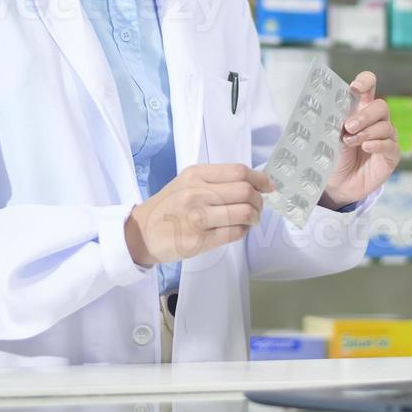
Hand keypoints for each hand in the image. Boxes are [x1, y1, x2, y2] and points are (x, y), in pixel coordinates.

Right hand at [125, 163, 271, 266]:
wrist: (142, 232)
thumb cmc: (169, 205)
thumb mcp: (186, 182)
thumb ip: (216, 180)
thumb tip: (254, 183)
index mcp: (196, 174)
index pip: (238, 172)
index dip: (260, 179)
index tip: (269, 186)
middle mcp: (197, 193)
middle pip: (245, 191)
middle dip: (259, 200)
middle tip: (258, 207)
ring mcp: (198, 217)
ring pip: (244, 213)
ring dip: (254, 217)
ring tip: (251, 219)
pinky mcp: (199, 240)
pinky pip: (234, 233)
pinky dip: (243, 231)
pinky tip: (239, 229)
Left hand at [322, 71, 400, 208]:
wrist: (336, 183)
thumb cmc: (333, 156)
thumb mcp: (330, 135)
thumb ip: (335, 120)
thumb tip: (333, 107)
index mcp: (360, 109)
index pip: (369, 87)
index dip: (366, 82)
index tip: (355, 87)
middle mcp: (375, 121)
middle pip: (381, 106)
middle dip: (365, 115)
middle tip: (348, 126)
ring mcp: (386, 138)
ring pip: (385, 126)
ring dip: (366, 132)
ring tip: (350, 141)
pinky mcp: (391, 155)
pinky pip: (390, 145)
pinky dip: (377, 144)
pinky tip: (366, 147)